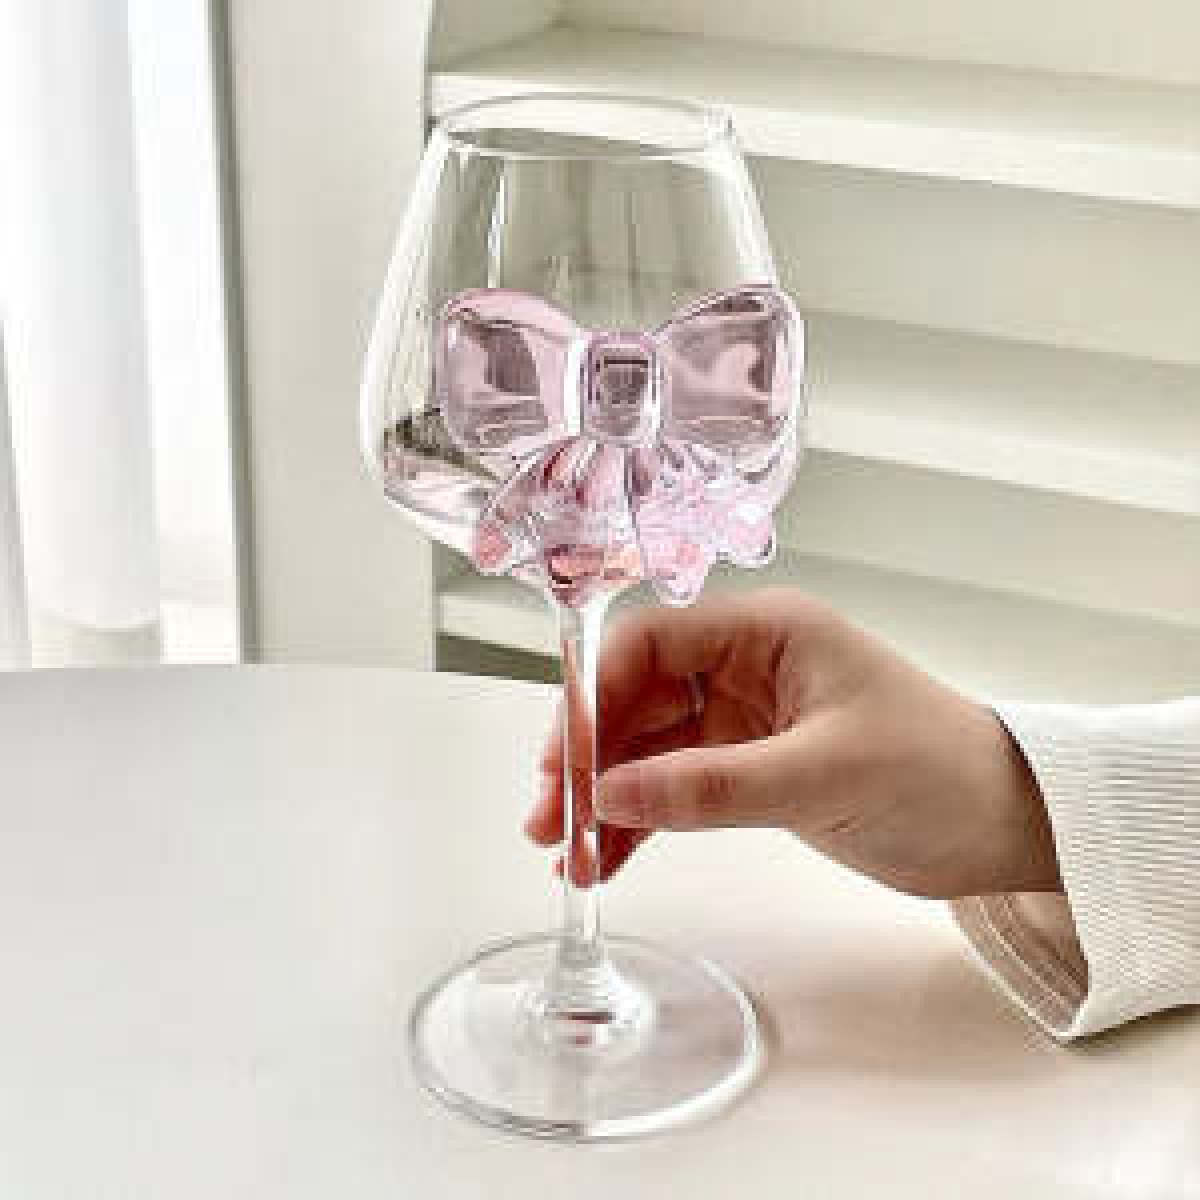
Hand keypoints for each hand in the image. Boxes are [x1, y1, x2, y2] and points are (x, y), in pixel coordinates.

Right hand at [526, 589, 1061, 899]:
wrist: (1005, 825)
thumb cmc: (936, 772)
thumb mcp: (822, 774)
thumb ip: (712, 786)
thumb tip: (608, 797)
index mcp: (767, 631)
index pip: (651, 643)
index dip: (595, 696)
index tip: (564, 762)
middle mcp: (745, 665)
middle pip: (636, 697)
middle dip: (589, 757)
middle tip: (550, 820)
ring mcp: (743, 718)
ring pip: (648, 748)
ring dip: (605, 797)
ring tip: (566, 856)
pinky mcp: (749, 768)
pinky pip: (676, 788)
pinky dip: (641, 822)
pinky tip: (608, 860)